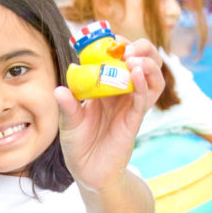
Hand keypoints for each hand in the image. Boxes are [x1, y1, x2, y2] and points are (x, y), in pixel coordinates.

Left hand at [54, 38, 165, 192]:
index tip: (111, 39)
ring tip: (135, 59)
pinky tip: (136, 74)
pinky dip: (142, 85)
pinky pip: (143, 100)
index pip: (121, 58)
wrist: (88, 173)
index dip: (119, 46)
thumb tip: (59, 88)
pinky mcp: (134, 122)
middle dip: (142, 49)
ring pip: (152, 79)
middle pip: (144, 63)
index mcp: (107, 87)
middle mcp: (122, 94)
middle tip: (128, 48)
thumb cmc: (79, 145)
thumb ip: (68, 106)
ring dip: (147, 64)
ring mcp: (130, 107)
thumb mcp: (68, 123)